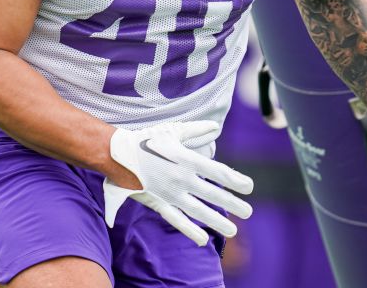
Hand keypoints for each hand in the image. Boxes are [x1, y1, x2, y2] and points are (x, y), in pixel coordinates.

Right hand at [103, 120, 253, 245]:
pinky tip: (203, 240)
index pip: (218, 171)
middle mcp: (181, 178)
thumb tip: (215, 127)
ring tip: (232, 230)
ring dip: (217, 221)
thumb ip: (196, 131)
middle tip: (248, 213)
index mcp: (186, 159)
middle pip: (213, 194)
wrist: (117, 154)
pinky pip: (177, 219)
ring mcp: (170, 193)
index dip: (235, 180)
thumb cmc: (146, 140)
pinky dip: (190, 230)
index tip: (249, 187)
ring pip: (199, 210)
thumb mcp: (172, 131)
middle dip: (232, 204)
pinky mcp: (159, 202)